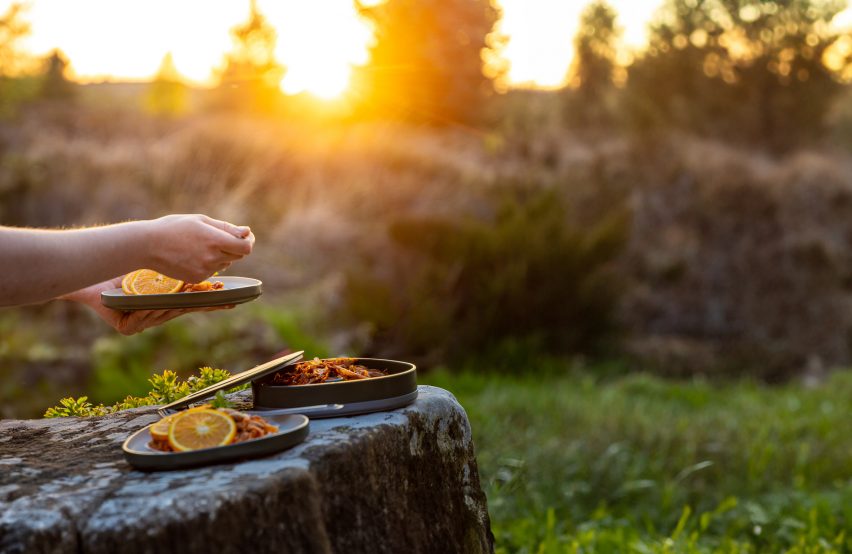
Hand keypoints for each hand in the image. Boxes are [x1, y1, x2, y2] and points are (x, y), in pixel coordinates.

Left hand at [62, 276, 233, 335]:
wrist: (92, 274)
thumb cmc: (122, 270)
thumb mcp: (155, 268)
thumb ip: (177, 266)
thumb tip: (207, 252)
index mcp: (165, 301)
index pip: (193, 302)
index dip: (212, 302)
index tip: (232, 300)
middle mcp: (157, 314)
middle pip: (184, 311)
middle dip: (203, 305)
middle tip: (225, 303)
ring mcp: (142, 323)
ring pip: (163, 314)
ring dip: (169, 304)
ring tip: (179, 294)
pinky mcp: (127, 328)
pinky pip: (141, 320)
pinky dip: (145, 310)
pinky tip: (147, 304)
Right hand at [143, 214, 254, 282]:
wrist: (148, 245)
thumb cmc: (174, 227)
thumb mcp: (201, 220)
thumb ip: (227, 228)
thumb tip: (248, 232)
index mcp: (215, 240)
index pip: (246, 248)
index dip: (248, 242)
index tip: (245, 237)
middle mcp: (212, 257)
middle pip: (239, 256)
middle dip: (235, 247)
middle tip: (220, 238)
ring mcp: (205, 270)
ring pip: (226, 264)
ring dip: (221, 255)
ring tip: (201, 245)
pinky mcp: (197, 278)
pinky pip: (213, 272)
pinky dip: (209, 264)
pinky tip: (193, 255)